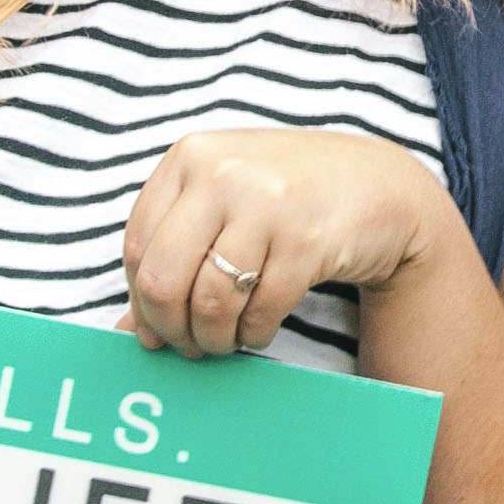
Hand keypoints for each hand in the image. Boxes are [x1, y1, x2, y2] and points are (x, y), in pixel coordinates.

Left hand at [123, 128, 454, 358]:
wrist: (378, 184)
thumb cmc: (288, 197)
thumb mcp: (224, 202)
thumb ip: (173, 251)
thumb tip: (126, 334)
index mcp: (190, 157)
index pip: (136, 247)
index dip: (139, 302)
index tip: (155, 330)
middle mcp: (222, 174)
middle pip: (162, 279)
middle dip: (171, 329)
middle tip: (189, 346)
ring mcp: (266, 204)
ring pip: (210, 303)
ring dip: (214, 339)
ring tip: (226, 341)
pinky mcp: (307, 240)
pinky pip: (261, 311)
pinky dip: (254, 334)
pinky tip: (259, 329)